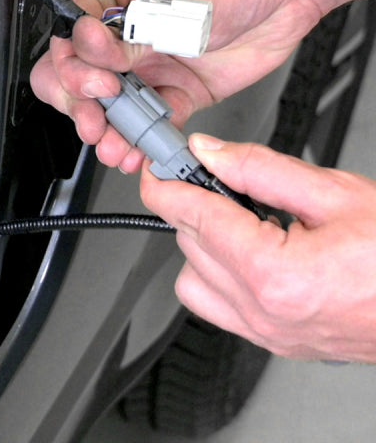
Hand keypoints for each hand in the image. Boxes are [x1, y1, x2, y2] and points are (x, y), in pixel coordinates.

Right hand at [30, 0, 324, 171]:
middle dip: (82, 104)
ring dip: (110, 130)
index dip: (75, 66)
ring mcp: (150, 61)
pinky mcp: (179, 88)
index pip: (70, 37)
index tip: (100, 82)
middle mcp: (125, 31)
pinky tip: (143, 150)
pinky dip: (147, 138)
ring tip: (116, 148)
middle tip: (97, 122)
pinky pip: (154, 120)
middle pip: (80, 75)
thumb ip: (128, 35)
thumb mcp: (173, 0)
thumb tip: (87, 49)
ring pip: (114, 105)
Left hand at [141, 133, 375, 361]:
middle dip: (190, 203)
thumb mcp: (335, 192)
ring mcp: (272, 335)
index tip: (159, 164)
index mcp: (276, 275)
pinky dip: (219, 275)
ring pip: (194, 281)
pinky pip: (220, 308)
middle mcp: (266, 314)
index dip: (167, 182)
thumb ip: (260, 168)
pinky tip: (249, 248)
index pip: (192, 217)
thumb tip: (210, 151)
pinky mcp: (280, 343)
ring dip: (201, 242)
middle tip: (207, 174)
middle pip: (187, 244)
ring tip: (238, 214)